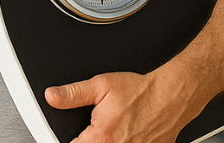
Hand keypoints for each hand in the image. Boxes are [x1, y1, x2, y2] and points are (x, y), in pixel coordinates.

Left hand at [45, 71, 198, 142]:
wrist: (171, 96)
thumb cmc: (140, 92)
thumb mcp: (101, 85)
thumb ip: (73, 94)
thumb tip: (52, 97)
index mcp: (101, 137)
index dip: (72, 140)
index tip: (76, 136)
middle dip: (90, 141)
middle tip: (98, 130)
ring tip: (114, 132)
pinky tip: (128, 134)